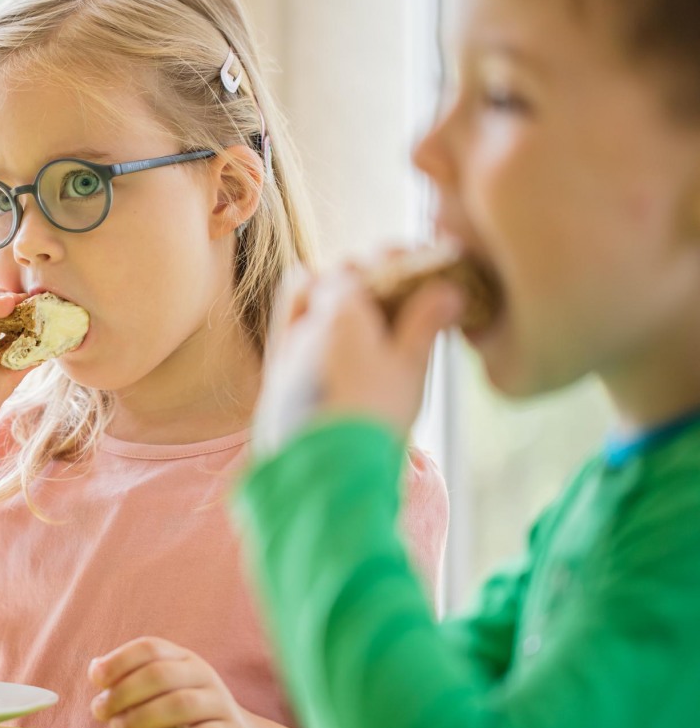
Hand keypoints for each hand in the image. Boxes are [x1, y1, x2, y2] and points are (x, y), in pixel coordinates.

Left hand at [89, 637, 251, 727]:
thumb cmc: (181, 712)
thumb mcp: (159, 689)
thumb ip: (129, 679)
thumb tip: (96, 668)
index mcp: (183, 658)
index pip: (150, 648)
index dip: (120, 660)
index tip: (96, 679)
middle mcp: (203, 674)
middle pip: (161, 674)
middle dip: (124, 692)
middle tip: (100, 712)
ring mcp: (220, 703)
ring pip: (181, 704)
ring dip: (143, 717)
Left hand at [254, 261, 463, 448]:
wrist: (327, 466)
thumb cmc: (375, 414)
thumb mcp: (410, 366)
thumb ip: (425, 322)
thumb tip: (449, 289)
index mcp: (343, 308)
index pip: (368, 265)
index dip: (394, 261)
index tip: (417, 265)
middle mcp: (309, 317)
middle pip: (337, 275)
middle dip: (367, 273)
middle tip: (396, 285)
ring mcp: (288, 340)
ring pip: (308, 293)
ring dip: (334, 288)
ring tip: (364, 303)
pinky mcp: (277, 366)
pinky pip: (288, 320)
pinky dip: (305, 308)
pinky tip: (322, 318)